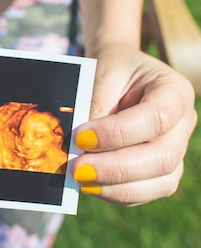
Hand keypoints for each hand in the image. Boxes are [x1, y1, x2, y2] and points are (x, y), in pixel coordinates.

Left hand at [72, 44, 196, 204]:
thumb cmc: (112, 69)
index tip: (81, 137)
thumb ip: (96, 105)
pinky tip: (90, 185)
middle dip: (116, 168)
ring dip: (116, 187)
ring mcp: (177, 149)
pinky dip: (116, 193)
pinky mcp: (164, 171)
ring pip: (159, 182)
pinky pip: (146, 192)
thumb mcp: (103, 74)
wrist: (120, 73)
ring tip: (80, 179)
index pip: (156, 118)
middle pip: (162, 157)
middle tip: (77, 168)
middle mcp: (184, 123)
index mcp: (175, 90)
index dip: (118, 133)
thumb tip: (80, 146)